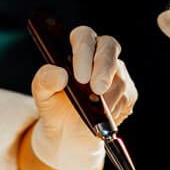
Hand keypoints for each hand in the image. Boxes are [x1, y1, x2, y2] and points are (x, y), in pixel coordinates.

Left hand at [29, 25, 137, 169]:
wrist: (67, 132)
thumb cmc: (54, 104)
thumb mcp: (42, 94)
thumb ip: (45, 80)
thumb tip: (61, 75)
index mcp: (77, 48)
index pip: (84, 37)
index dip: (84, 52)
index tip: (80, 76)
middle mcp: (100, 55)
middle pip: (109, 48)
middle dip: (104, 69)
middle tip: (97, 90)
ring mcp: (116, 73)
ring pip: (119, 78)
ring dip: (107, 97)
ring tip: (94, 112)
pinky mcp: (127, 93)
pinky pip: (126, 97)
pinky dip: (114, 109)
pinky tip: (103, 117)